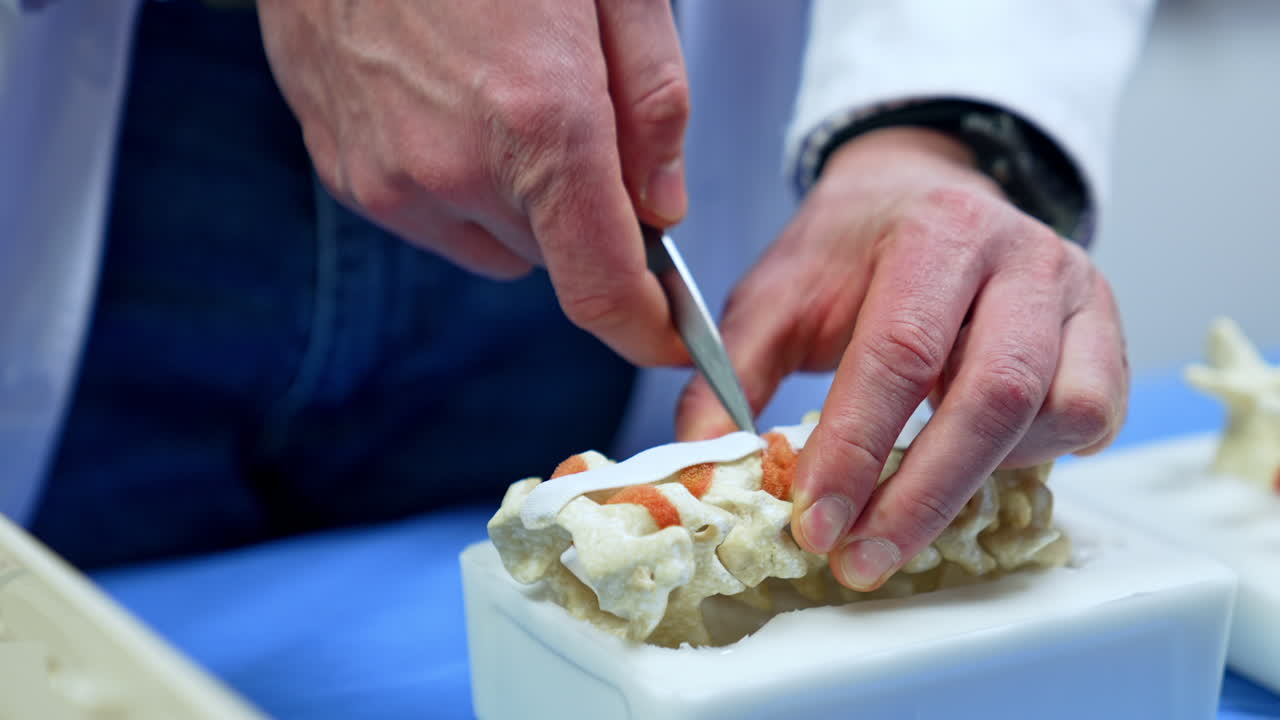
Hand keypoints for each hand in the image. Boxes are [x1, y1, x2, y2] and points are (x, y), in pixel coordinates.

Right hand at [256, 0, 690, 364]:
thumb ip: (653, 103)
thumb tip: (663, 206)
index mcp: (536, 123)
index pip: (600, 288)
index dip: (645, 328)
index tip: (672, 339)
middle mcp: (450, 170)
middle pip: (552, 255)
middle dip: (579, 209)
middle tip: (574, 113)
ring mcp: (385, 177)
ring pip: (490, 237)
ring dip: (514, 196)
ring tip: (499, 90)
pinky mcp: (342, 167)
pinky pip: (428, 212)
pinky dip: (454, 178)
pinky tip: (446, 95)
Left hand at [676, 127, 1127, 589]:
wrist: (923, 187)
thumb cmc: (850, 249)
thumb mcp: (775, 293)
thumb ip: (732, 371)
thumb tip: (702, 459)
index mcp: (935, 231)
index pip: (899, 354)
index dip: (856, 450)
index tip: (815, 522)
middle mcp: (1022, 256)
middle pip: (993, 394)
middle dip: (921, 495)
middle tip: (860, 558)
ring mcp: (1078, 292)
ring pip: (1057, 410)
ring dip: (982, 475)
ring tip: (912, 499)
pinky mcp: (1105, 331)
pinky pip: (1092, 414)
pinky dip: (1034, 456)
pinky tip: (974, 461)